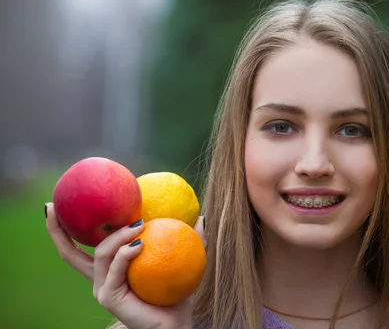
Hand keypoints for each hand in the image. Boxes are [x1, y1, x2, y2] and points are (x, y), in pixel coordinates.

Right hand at [45, 202, 205, 328]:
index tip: (58, 204)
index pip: (82, 247)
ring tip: (139, 225)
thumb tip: (201, 215)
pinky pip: (114, 270)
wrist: (177, 322)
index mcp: (110, 268)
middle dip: (58, 229)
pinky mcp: (109, 297)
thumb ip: (189, 239)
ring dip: (118, 235)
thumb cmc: (176, 293)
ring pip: (101, 253)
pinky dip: (125, 254)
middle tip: (54, 206)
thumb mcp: (182, 260)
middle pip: (70, 253)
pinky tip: (139, 245)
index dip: (66, 228)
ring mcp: (103, 287)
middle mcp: (100, 277)